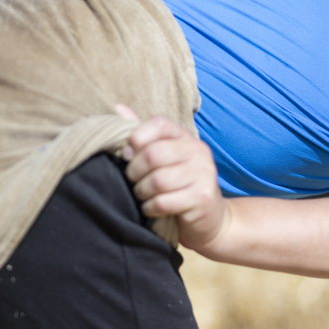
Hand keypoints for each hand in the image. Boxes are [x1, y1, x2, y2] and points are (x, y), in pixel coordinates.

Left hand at [115, 105, 228, 249]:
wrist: (209, 220)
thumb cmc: (178, 186)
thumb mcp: (162, 158)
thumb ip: (142, 134)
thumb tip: (118, 108)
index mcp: (186, 137)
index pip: (158, 123)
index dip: (137, 138)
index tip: (128, 156)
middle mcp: (198, 151)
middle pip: (153, 154)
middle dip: (134, 172)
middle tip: (134, 181)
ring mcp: (203, 174)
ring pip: (157, 180)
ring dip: (141, 192)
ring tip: (144, 195)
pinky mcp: (202, 198)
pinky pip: (163, 202)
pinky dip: (150, 208)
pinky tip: (152, 209)